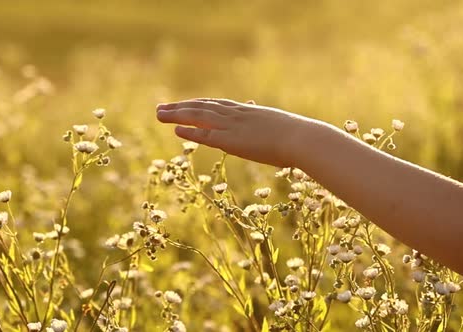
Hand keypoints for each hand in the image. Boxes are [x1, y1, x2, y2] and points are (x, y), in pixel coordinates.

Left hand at [156, 98, 323, 167]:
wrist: (302, 139)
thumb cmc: (299, 138)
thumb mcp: (282, 128)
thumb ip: (271, 127)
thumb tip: (272, 128)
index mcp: (249, 112)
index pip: (219, 106)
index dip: (200, 105)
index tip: (185, 104)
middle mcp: (238, 115)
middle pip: (203, 107)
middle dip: (181, 107)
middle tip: (162, 107)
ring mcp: (234, 126)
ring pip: (199, 116)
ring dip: (178, 114)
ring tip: (159, 114)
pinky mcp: (232, 141)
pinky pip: (206, 134)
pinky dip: (190, 131)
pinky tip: (176, 129)